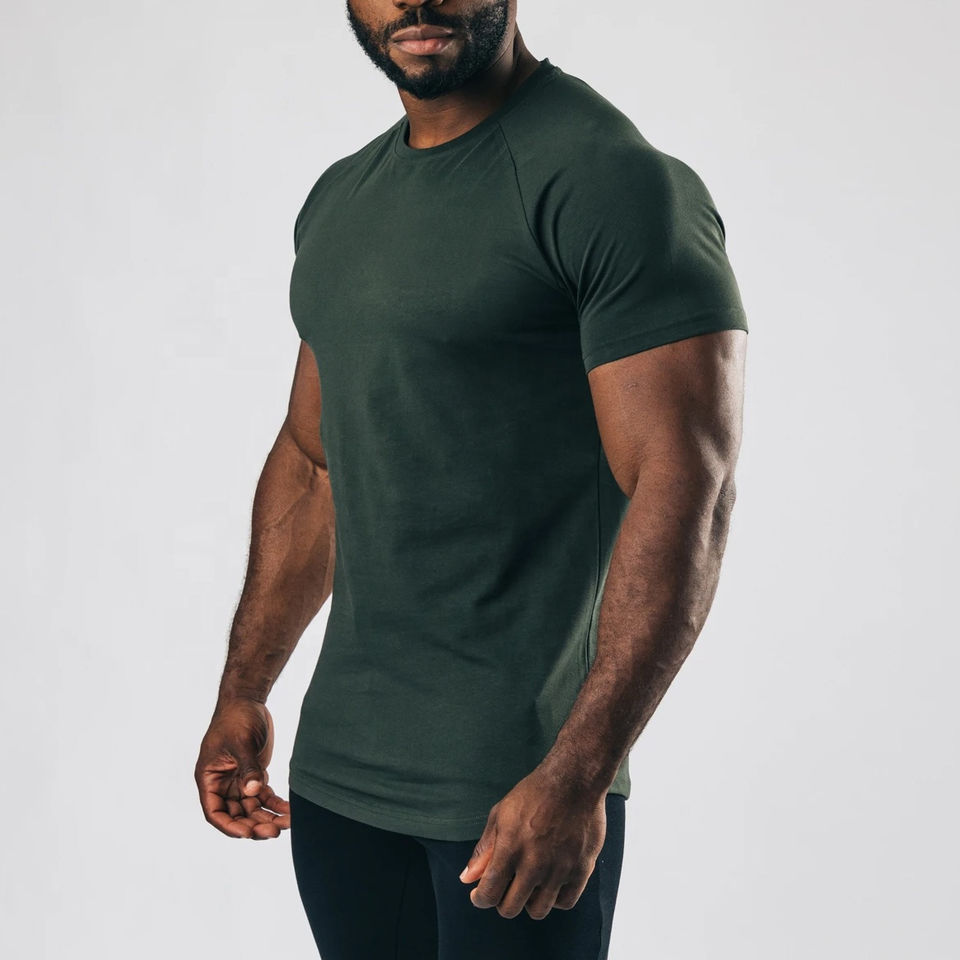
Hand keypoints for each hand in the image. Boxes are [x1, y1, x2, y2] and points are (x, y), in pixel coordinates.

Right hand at [194, 697, 289, 838]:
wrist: (247, 700)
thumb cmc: (236, 718)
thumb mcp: (240, 742)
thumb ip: (247, 767)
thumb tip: (253, 791)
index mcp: (208, 778)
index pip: (215, 812)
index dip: (230, 826)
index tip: (248, 833)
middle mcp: (221, 784)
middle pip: (236, 815)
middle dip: (254, 825)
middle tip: (274, 831)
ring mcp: (238, 781)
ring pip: (252, 808)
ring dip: (268, 817)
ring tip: (288, 823)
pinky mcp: (253, 775)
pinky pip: (264, 796)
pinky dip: (276, 804)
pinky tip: (290, 810)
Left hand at [458, 761, 606, 919]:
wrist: (574, 780)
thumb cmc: (534, 794)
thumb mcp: (500, 815)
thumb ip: (484, 850)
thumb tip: (467, 879)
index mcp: (510, 849)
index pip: (488, 894)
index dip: (480, 899)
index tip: (481, 894)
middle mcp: (534, 864)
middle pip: (510, 908)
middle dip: (502, 901)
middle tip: (505, 888)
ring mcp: (559, 869)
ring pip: (538, 910)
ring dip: (529, 902)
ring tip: (529, 884)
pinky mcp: (581, 869)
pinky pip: (565, 902)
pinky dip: (555, 899)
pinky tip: (551, 883)